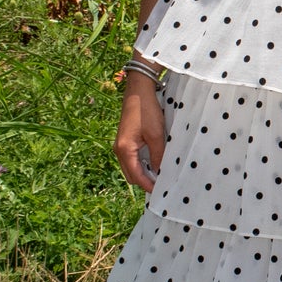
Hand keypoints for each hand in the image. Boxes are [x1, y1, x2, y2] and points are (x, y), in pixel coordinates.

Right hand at [115, 75, 164, 190]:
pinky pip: (132, 158)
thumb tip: (160, 173)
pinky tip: (155, 162)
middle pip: (131, 175)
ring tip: (160, 175)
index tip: (161, 191)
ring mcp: (121, 145)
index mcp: (124, 150)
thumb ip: (158, 155)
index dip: (148, 186)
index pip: (136, 177)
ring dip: (143, 173)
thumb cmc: (147, 111)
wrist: (139, 90)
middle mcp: (119, 149)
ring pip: (131, 167)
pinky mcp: (125, 140)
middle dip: (145, 181)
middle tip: (162, 184)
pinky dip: (142, 164)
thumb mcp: (157, 135)